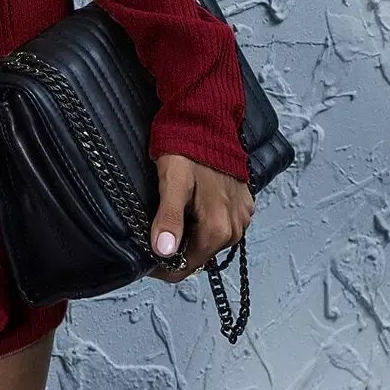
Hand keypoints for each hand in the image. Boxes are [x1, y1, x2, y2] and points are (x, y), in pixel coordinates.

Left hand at [148, 153, 254, 282]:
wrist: (210, 121)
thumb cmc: (188, 149)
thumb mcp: (172, 182)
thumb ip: (170, 218)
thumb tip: (164, 251)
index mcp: (218, 229)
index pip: (186, 268)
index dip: (163, 267)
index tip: (145, 257)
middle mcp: (235, 229)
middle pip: (198, 255)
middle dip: (177, 249)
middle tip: (155, 228)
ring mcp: (242, 218)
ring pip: (209, 241)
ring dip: (190, 235)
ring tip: (172, 213)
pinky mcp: (243, 206)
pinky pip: (222, 226)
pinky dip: (204, 222)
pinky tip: (192, 205)